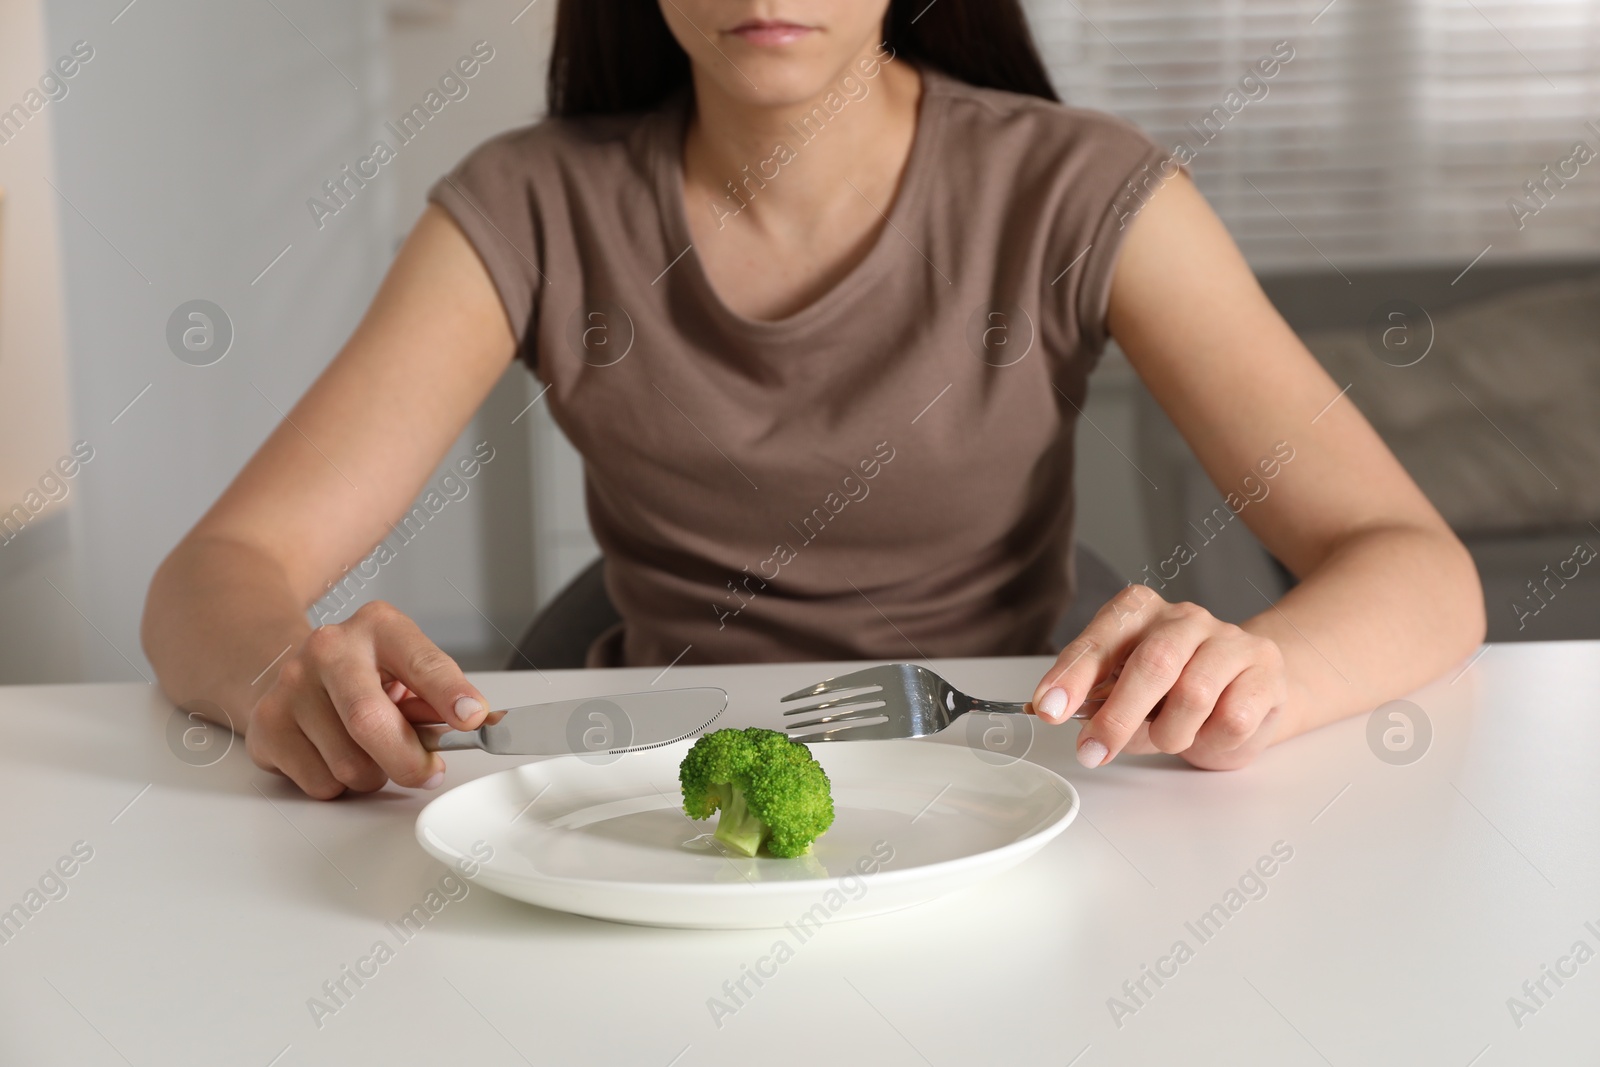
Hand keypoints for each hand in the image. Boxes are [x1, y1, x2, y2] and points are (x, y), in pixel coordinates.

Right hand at [247, 601, 489, 798]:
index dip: (449, 693)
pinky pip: (320, 783)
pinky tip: (334, 755)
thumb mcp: (406, 668)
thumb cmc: (365, 673)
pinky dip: (339, 784)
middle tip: (428, 772)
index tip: (472, 718)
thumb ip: (439, 695)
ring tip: (370, 751)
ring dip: (373, 774)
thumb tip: (480, 723)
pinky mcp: (267, 725)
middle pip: (369, 720)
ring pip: (348, 764)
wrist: (291, 668)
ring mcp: (291, 685)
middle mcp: (330, 648)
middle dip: (407, 760)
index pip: (421, 662)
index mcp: (379, 626)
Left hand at [1031, 584, 1288, 770]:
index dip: (1073, 675)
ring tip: (1168, 738)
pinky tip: (1207, 733)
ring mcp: (1229, 639)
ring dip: (1170, 733)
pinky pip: (1232, 718)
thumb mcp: (1125, 694)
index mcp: (1139, 611)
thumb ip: (1098, 702)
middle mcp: (1184, 616)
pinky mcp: (1265, 669)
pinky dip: (1210, 740)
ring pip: (1194, 694)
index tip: (1049, 708)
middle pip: (1152, 663)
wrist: (1246, 692)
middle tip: (1093, 751)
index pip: (1101, 637)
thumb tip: (1065, 717)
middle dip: (1118, 716)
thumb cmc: (1173, 694)